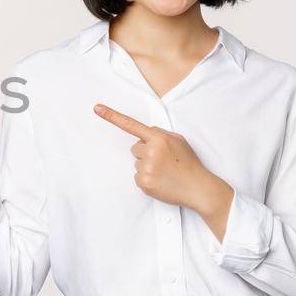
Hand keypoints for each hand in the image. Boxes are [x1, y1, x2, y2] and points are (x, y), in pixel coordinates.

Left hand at [93, 103, 231, 213]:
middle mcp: (151, 151)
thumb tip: (145, 133)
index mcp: (159, 138)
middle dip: (146, 153)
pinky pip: (136, 176)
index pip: (131, 125)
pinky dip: (146, 178)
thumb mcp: (178, 141)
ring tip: (164, 171)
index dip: (112, 116)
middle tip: (163, 161)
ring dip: (146, 166)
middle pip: (135, 148)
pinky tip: (160, 180)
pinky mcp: (143, 182)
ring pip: (136, 162)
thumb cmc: (188, 164)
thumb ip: (160, 134)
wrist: (198, 188)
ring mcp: (146, 167)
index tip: (97, 108)